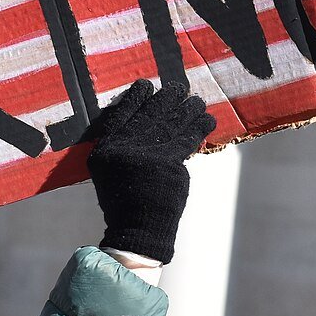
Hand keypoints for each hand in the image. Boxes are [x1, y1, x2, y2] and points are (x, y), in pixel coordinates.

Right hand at [86, 78, 216, 263]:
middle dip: (167, 96)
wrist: (138, 231)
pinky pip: (188, 138)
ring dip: (188, 107)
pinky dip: (200, 126)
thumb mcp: (110, 171)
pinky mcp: (170, 163)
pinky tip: (209, 119)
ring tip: (198, 100)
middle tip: (179, 87)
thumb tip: (148, 116)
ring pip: (172, 121)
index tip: (147, 85)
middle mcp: (124, 148)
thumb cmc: (126, 201)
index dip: (137, 96)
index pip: (121, 112)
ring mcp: (148, 154)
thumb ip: (123, 145)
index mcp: (106, 148)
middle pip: (150, 112)